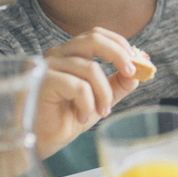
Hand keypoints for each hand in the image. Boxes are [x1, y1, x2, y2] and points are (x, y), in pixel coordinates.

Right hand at [35, 27, 141, 156]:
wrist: (40, 141)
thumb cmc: (64, 119)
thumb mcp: (98, 100)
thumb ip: (116, 85)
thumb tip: (137, 72)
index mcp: (70, 54)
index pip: (97, 35)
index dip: (120, 45)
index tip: (137, 63)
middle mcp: (58, 54)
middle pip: (93, 38)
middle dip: (118, 55)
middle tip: (131, 73)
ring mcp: (48, 66)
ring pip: (90, 68)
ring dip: (104, 93)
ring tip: (102, 112)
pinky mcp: (43, 82)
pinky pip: (77, 86)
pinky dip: (87, 103)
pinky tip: (80, 115)